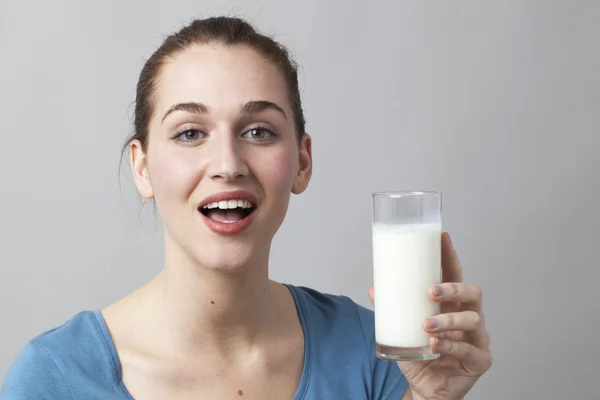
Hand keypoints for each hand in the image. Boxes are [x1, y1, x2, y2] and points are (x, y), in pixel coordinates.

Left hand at [368, 232, 492, 399]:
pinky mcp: (479, 360)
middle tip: (430, 291)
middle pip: (472, 292)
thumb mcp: (401, 329)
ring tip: (426, 324)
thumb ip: (391, 309)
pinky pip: (469, 349)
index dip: (450, 256)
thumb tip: (374, 288)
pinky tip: (435, 344)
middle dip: (452, 288)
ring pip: (472, 319)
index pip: (455, 275)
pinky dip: (450, 345)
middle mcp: (469, 317)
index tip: (442, 238)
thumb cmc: (420, 355)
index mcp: (452, 304)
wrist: (426, 389)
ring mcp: (477, 338)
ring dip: (447, 320)